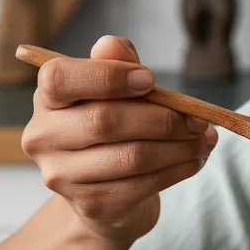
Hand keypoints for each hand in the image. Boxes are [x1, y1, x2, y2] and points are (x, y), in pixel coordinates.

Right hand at [21, 35, 217, 241]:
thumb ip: (117, 65)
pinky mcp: (93, 205)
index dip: (108, 76)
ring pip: (133, 156)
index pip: (61, 79)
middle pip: (107, 121)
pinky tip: (195, 159)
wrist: (108, 198)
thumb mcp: (116, 92)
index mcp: (47, 100)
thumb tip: (112, 44)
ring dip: (180, 146)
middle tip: (200, 118)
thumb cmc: (114, 131)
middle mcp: (44, 138)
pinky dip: (179, 168)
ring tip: (206, 139)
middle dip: (164, 117)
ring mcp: (63, 177)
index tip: (149, 79)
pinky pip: (145, 183)